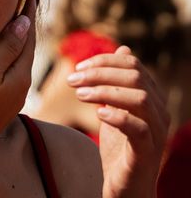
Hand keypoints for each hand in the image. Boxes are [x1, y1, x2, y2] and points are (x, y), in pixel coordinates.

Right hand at [0, 0, 36, 195]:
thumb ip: (6, 46)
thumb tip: (25, 23)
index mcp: (20, 73)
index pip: (28, 35)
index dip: (28, 13)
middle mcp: (19, 84)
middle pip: (25, 48)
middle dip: (24, 25)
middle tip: (22, 2)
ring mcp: (7, 95)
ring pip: (14, 60)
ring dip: (14, 40)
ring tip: (8, 22)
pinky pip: (3, 71)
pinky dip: (2, 55)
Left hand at [67, 46, 169, 197]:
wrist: (125, 187)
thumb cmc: (119, 147)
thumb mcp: (115, 107)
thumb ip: (117, 82)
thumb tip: (123, 48)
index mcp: (151, 97)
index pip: (132, 64)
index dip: (103, 60)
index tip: (77, 67)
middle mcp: (159, 111)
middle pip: (135, 76)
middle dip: (99, 73)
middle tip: (72, 80)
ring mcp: (157, 131)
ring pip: (139, 98)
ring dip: (105, 91)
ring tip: (80, 95)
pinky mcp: (148, 151)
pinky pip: (139, 128)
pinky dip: (117, 116)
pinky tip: (98, 114)